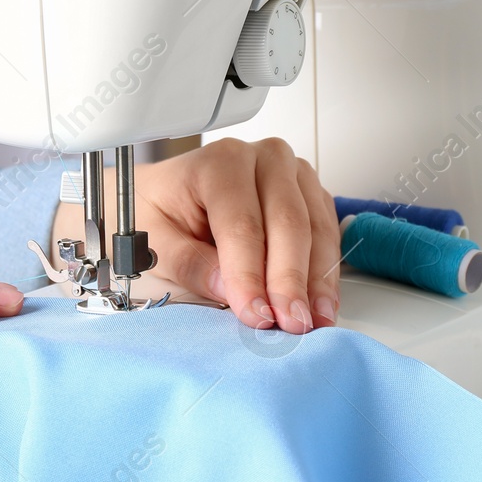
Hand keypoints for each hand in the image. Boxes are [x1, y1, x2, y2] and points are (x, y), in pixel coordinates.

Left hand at [54, 138, 339, 333]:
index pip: (241, 222)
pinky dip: (325, 271)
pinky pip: (327, 231)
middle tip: (290, 323)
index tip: (256, 313)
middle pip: (287, 221)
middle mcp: (262, 159)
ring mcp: (291, 174)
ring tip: (313, 320)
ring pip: (315, 226)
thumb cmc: (158, 211)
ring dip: (317, 279)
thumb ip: (190, 263)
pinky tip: (320, 303)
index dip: (250, 273)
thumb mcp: (154, 239)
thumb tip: (228, 288)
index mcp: (218, 162)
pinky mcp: (309, 194)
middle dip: (290, 279)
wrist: (165, 194)